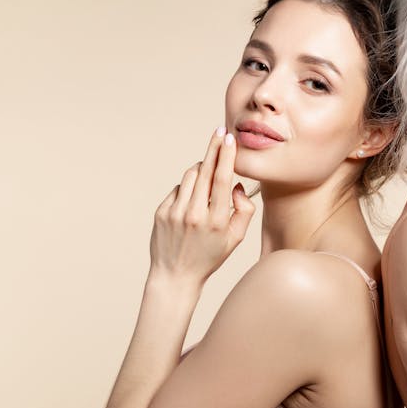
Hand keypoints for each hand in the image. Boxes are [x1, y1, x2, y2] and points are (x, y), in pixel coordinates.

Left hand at [150, 127, 255, 284]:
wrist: (175, 276)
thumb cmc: (210, 255)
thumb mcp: (236, 238)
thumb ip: (245, 210)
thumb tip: (236, 185)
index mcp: (217, 220)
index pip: (223, 179)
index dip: (227, 156)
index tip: (229, 139)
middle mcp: (195, 214)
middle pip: (206, 171)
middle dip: (214, 148)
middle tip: (220, 131)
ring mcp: (175, 213)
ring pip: (191, 176)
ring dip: (202, 170)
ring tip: (208, 179)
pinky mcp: (161, 212)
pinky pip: (178, 189)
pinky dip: (188, 189)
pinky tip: (191, 204)